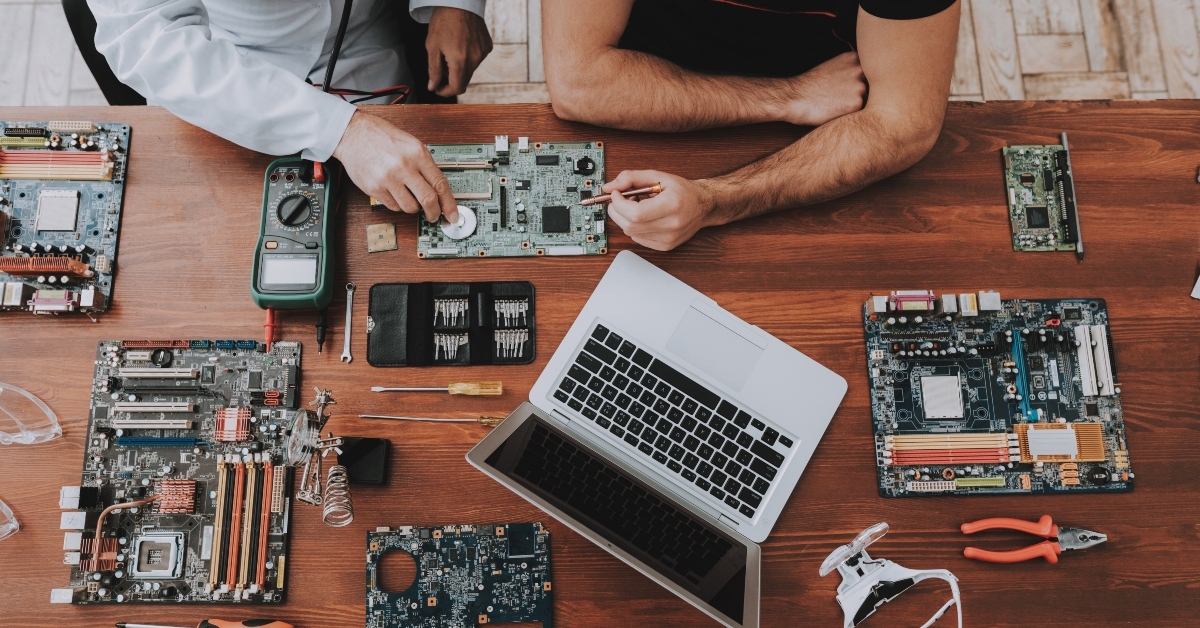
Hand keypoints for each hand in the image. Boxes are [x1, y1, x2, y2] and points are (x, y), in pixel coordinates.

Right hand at [333, 111, 457, 222]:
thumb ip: (425, 165)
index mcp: (417, 153)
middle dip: (434, 213)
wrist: (353, 133)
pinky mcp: (374, 188)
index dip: (449, 204)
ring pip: (410, 207)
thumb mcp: (410, 144)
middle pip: (428, 200)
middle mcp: (404, 166)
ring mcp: (388, 178)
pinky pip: (393, 206)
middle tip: (434, 216)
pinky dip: (397, 203)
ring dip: (413, 207)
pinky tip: (394, 192)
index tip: (453, 214)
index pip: (440, 184)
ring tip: (408, 197)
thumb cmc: (381, 136)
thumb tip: (439, 190)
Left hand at [426, 7, 492, 96]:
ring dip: (460, 68)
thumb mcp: (432, 46)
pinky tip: (461, 45)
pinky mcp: (487, 47)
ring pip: (470, 70)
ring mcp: (483, 53)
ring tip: (450, 52)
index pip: (456, 88)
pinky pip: (477, 59)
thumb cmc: (444, 20)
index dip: (446, 91)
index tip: (438, 88)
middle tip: (441, 67)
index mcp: (460, 61)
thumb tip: (433, 86)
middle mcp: (475, 59)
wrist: (460, 2)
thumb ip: (433, 70)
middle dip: (451, 79)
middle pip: (464, 80)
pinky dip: (468, 58)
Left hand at [603, 170, 715, 250]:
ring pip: (631, 233)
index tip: (615, 194)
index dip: (619, 204)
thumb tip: (609, 187)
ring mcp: (668, 239)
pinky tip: (643, 217)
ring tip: (636, 206)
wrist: (702, 206)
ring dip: (625, 219)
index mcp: (672, 205)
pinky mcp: (665, 246)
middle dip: (617, 211)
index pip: (635, 213)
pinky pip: (638, 239)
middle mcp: (672, 225)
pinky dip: (634, 227)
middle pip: (629, 226)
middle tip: (620, 199)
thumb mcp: (658, 176)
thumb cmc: (682, 191)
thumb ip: (631, 178)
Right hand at [778, 52, 865, 125]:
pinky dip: (850, 114)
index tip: (846, 88)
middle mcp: (859, 69)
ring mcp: (859, 86)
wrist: (794, 97)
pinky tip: (836, 112)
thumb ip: (849, 70)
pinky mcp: (856, 103)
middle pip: (871, 86)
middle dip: (859, 93)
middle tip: (840, 99)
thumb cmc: (809, 86)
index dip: (859, 82)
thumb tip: (864, 80)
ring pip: (867, 100)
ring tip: (836, 105)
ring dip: (856, 104)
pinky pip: (861, 112)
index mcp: (852, 58)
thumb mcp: (831, 67)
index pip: (869, 72)